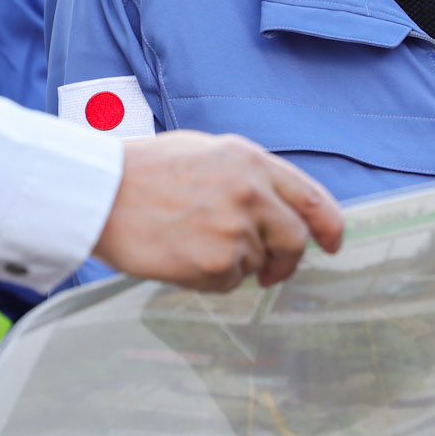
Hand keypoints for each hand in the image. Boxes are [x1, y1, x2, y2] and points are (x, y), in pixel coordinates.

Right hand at [93, 130, 343, 289]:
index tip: (333, 244)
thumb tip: (281, 208)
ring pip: (259, 264)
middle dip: (288, 260)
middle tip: (274, 272)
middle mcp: (251, 194)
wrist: (101, 194)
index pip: (313, 198)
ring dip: (236, 264)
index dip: (330, 226)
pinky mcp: (215, 264)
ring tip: (194, 243)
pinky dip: (212, 278)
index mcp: (251, 161)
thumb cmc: (146, 171)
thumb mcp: (207, 152)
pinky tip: (182, 257)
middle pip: (295, 240)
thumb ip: (249, 176)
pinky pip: (229, 283)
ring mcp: (235, 230)